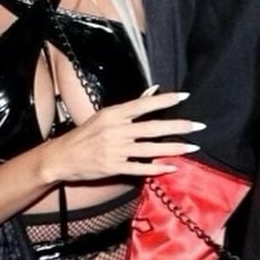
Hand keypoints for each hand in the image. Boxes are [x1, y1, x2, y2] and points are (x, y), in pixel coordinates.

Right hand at [44, 89, 203, 184]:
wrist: (61, 157)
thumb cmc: (85, 134)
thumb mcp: (105, 115)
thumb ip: (131, 106)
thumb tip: (153, 91)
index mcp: (114, 114)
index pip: (144, 104)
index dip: (165, 100)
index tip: (185, 97)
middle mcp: (116, 130)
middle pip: (153, 128)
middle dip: (178, 127)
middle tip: (198, 126)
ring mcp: (115, 150)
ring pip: (150, 149)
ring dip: (174, 148)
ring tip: (192, 147)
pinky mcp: (113, 167)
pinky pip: (140, 168)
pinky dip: (157, 168)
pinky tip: (172, 167)